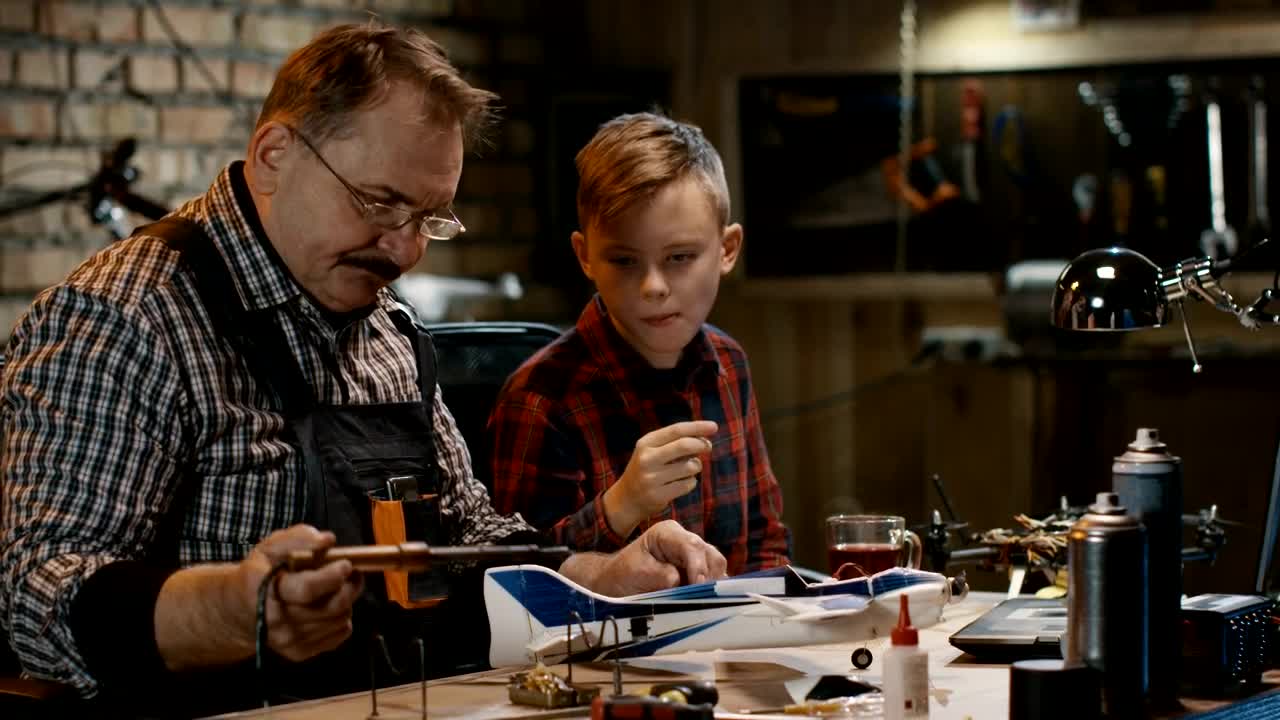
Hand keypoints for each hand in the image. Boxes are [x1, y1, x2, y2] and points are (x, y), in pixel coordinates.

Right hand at [237, 525, 363, 662]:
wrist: (239, 611)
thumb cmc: (260, 573)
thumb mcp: (271, 547)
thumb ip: (299, 538)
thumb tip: (327, 541)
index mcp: (267, 592)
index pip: (307, 589)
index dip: (333, 576)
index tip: (346, 564)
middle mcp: (277, 621)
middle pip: (332, 607)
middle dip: (350, 587)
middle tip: (352, 572)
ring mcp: (289, 640)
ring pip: (340, 620)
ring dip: (346, 601)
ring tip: (337, 588)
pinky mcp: (300, 652)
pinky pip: (340, 634)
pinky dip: (342, 618)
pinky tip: (329, 606)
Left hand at [583, 520, 727, 596]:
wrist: (616, 584)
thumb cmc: (623, 574)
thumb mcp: (637, 572)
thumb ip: (660, 575)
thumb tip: (680, 581)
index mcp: (668, 533)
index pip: (692, 546)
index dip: (698, 566)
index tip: (698, 586)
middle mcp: (685, 541)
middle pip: (711, 555)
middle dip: (709, 577)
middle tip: (702, 599)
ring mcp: (694, 556)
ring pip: (716, 568)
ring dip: (712, 586)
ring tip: (701, 602)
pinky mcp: (698, 572)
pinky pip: (714, 580)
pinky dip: (712, 592)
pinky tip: (705, 603)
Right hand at [603, 421, 716, 537]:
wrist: (626, 499)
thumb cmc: (648, 470)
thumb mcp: (653, 451)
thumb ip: (675, 443)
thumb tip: (705, 441)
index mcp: (646, 443)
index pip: (676, 430)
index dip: (697, 427)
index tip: (714, 426)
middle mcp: (647, 459)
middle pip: (684, 445)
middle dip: (701, 444)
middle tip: (708, 446)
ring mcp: (651, 478)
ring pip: (690, 467)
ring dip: (696, 466)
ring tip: (688, 469)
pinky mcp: (658, 495)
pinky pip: (688, 484)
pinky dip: (691, 482)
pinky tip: (681, 483)